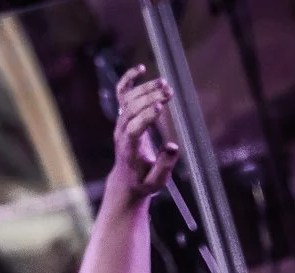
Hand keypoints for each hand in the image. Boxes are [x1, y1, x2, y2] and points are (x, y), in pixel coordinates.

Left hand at [106, 66, 177, 203]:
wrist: (126, 179)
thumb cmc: (144, 180)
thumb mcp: (157, 181)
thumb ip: (164, 166)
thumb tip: (173, 146)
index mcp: (128, 149)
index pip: (133, 128)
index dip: (145, 116)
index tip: (160, 107)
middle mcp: (121, 132)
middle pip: (131, 110)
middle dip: (149, 99)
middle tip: (169, 92)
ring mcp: (121, 122)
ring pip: (128, 100)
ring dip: (145, 89)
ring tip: (165, 84)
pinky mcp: (123, 116)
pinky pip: (122, 94)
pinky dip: (129, 80)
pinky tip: (140, 69)